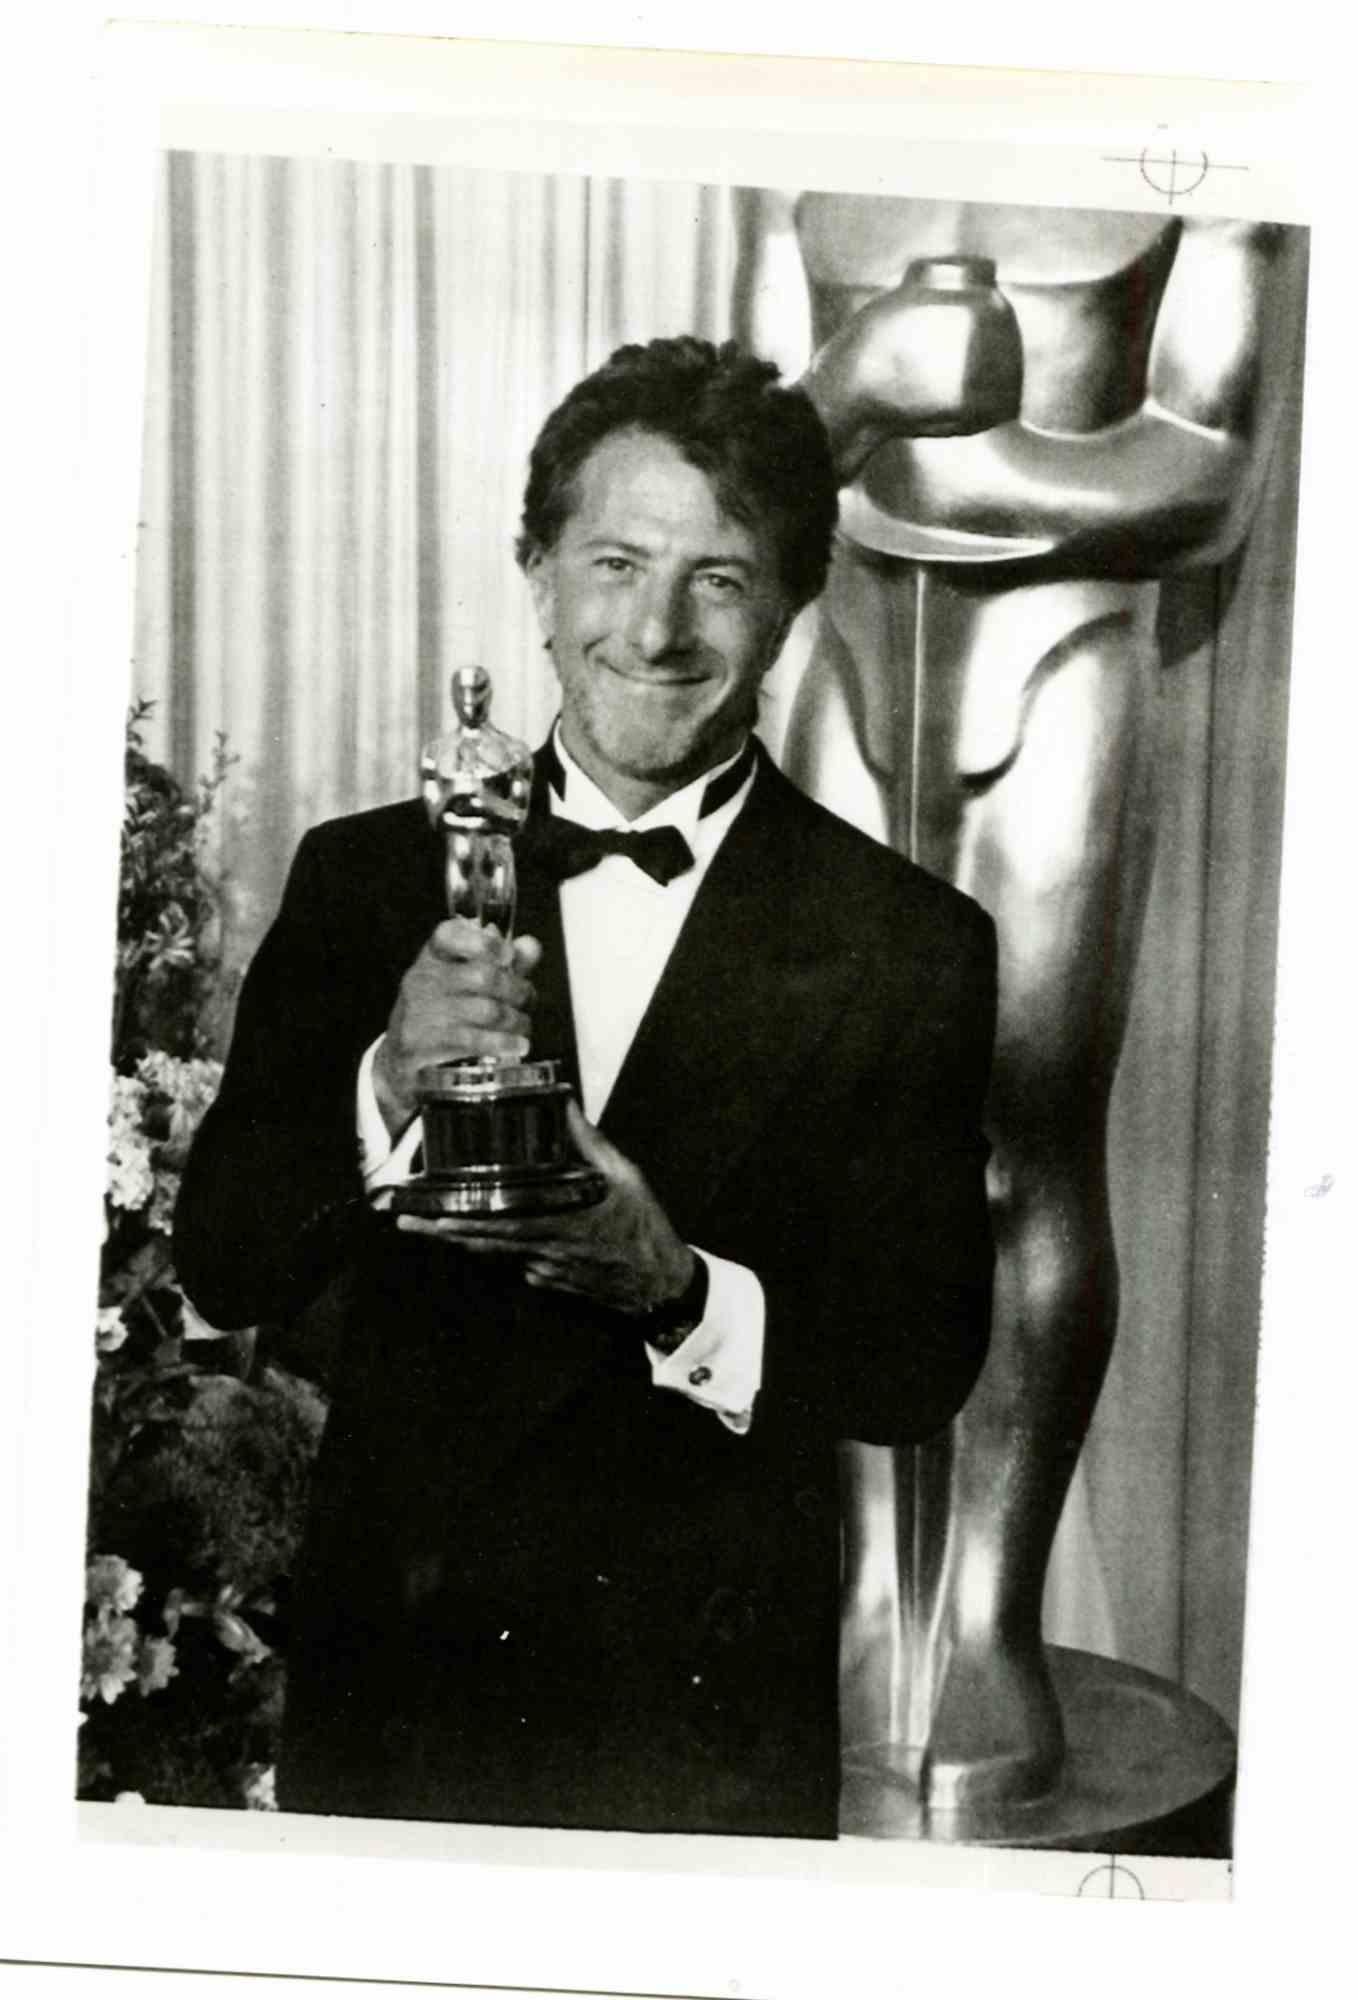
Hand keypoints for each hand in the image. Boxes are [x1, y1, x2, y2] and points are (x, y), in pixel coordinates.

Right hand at [372, 920, 541, 1138]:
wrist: (401, 1060)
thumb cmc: (443, 1015)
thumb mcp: (468, 984)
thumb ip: (503, 964)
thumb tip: (529, 946)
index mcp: (433, 957)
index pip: (449, 935)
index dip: (483, 943)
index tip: (508, 954)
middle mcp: (421, 979)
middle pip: (482, 976)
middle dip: (516, 990)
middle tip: (527, 1001)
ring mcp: (418, 1013)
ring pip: (484, 1011)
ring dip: (515, 1020)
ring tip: (524, 1027)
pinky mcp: (420, 1045)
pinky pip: (472, 1041)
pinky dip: (503, 1043)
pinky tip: (518, 1045)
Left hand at [395, 1102, 695, 1317]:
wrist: (658, 1285)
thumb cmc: (642, 1227)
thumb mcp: (624, 1176)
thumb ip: (589, 1141)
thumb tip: (563, 1102)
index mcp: (562, 1221)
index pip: (503, 1222)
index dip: (465, 1220)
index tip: (433, 1211)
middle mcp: (545, 1249)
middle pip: (484, 1240)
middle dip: (442, 1231)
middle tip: (405, 1219)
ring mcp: (542, 1269)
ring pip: (492, 1253)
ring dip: (456, 1239)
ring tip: (421, 1226)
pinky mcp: (546, 1281)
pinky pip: (511, 1261)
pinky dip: (491, 1248)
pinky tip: (470, 1237)